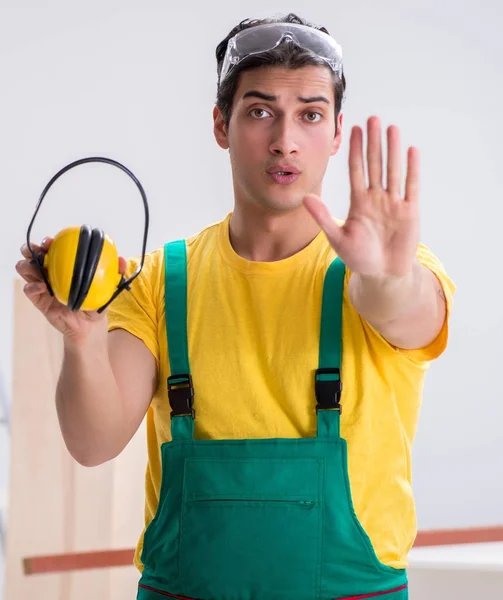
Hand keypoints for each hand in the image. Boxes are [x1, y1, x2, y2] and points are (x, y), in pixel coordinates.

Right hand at [16, 237, 126, 343]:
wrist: (89, 326)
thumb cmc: (96, 303)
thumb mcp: (108, 288)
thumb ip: (116, 274)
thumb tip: (122, 261)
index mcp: (63, 266)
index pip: (51, 249)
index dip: (48, 242)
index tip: (51, 240)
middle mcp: (50, 273)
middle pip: (32, 255)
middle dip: (31, 249)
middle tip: (39, 249)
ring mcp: (42, 286)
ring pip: (25, 269)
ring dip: (27, 265)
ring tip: (36, 267)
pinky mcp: (39, 300)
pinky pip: (29, 290)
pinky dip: (32, 286)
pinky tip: (42, 286)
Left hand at [303, 116, 419, 278]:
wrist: (382, 274)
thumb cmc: (359, 257)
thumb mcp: (337, 237)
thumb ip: (323, 217)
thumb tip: (304, 197)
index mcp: (359, 201)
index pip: (356, 169)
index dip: (355, 150)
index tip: (353, 129)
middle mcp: (376, 197)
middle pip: (375, 164)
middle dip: (373, 142)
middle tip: (372, 118)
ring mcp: (394, 203)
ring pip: (393, 171)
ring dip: (392, 150)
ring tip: (391, 127)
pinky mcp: (409, 212)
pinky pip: (411, 187)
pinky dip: (411, 170)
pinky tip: (411, 151)